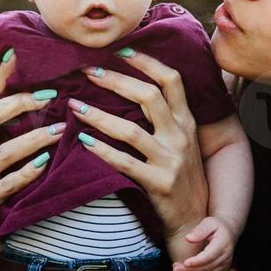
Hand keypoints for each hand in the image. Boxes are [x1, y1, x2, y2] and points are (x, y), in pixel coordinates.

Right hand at [0, 55, 64, 270]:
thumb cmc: (11, 178)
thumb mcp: (12, 148)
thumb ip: (23, 123)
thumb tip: (52, 87)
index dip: (0, 77)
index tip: (15, 54)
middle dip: (19, 103)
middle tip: (51, 95)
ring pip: (4, 152)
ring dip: (34, 139)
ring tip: (60, 130)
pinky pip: (9, 183)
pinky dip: (28, 172)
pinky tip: (46, 164)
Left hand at [66, 54, 209, 270]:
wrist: (195, 220)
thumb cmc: (180, 177)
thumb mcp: (181, 143)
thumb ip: (164, 118)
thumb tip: (132, 88)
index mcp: (187, 122)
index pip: (171, 80)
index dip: (147, 62)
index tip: (121, 50)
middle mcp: (181, 136)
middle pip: (149, 96)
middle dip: (115, 79)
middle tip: (87, 71)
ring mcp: (171, 161)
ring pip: (132, 130)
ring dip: (99, 115)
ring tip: (74, 106)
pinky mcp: (159, 184)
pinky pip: (125, 163)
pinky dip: (102, 151)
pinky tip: (83, 142)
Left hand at [177, 215, 235, 270]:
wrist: (229, 231)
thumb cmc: (216, 225)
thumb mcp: (209, 222)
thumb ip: (199, 230)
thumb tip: (188, 238)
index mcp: (223, 243)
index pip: (209, 256)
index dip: (197, 261)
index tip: (185, 262)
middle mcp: (226, 256)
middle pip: (207, 267)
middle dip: (190, 269)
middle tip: (175, 268)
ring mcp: (225, 264)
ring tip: (176, 269)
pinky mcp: (222, 270)